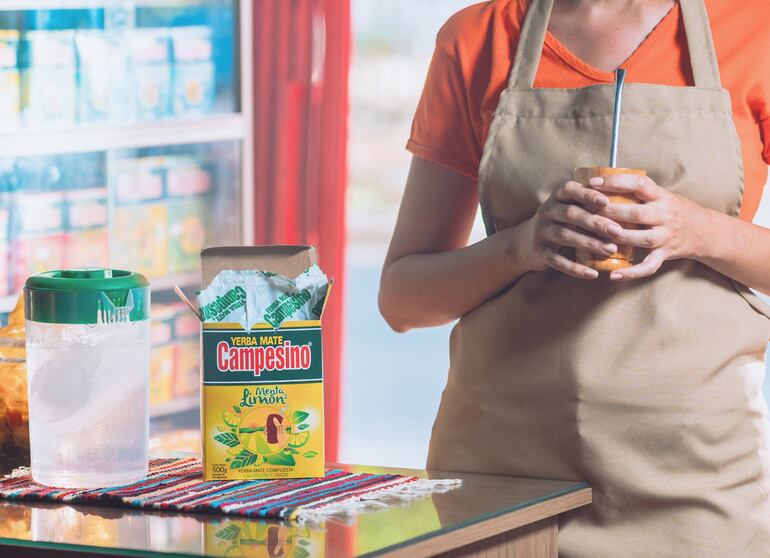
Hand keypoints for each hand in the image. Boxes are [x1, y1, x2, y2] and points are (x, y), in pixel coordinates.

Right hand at [521, 180, 623, 278]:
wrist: (526, 242)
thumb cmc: (561, 222)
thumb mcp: (569, 207)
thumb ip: (590, 203)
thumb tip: (629, 204)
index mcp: (556, 197)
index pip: (570, 189)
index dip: (587, 194)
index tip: (606, 201)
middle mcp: (546, 211)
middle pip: (570, 214)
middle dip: (595, 222)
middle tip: (617, 231)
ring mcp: (541, 232)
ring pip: (565, 236)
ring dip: (589, 243)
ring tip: (610, 250)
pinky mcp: (539, 252)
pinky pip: (557, 261)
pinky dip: (575, 268)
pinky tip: (592, 274)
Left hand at [589, 173, 706, 280]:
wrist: (704, 231)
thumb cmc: (672, 210)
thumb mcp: (659, 195)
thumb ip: (635, 191)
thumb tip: (598, 182)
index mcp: (661, 196)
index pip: (639, 184)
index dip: (616, 182)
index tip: (593, 183)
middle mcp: (665, 215)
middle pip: (637, 213)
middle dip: (612, 212)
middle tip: (588, 211)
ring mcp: (666, 236)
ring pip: (642, 239)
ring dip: (620, 238)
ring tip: (598, 238)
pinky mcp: (665, 254)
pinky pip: (649, 266)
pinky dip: (631, 272)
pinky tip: (613, 275)